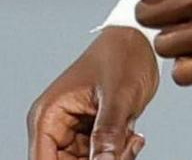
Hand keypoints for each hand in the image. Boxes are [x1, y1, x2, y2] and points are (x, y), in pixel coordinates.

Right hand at [27, 26, 157, 159]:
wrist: (142, 43)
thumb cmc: (123, 56)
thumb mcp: (118, 97)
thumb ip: (108, 135)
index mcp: (48, 115)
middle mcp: (56, 126)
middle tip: (123, 151)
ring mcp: (74, 132)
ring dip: (113, 159)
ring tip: (130, 138)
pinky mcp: (92, 134)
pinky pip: (101, 158)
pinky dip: (119, 155)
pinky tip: (132, 136)